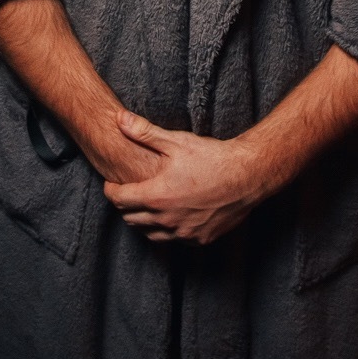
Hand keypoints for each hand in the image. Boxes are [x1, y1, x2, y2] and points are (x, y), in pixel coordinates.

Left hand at [102, 110, 260, 244]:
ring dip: (143, 222)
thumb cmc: (211, 157)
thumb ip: (144, 132)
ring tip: (147, 206)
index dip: (111, 190)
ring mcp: (183, 233)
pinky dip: (167, 230)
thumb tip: (118, 118)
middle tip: (129, 192)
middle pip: (130, 219)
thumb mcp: (176, 141)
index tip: (112, 183)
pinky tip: (172, 216)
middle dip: (125, 206)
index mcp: (156, 196)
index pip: (118, 200)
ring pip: (150, 234)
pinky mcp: (199, 239)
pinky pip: (174, 240)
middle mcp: (166, 219)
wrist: (247, 176)